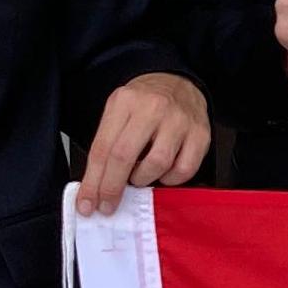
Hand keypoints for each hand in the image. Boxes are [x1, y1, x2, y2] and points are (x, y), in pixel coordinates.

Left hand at [77, 71, 209, 214]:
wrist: (179, 83)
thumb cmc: (145, 103)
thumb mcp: (118, 112)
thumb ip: (106, 145)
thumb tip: (94, 187)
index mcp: (125, 102)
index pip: (103, 148)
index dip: (93, 181)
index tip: (87, 203)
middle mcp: (152, 108)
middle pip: (124, 157)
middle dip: (112, 188)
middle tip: (107, 205)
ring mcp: (179, 121)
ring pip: (156, 165)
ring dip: (142, 180)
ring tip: (139, 176)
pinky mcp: (200, 134)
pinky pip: (184, 170)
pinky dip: (170, 179)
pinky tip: (163, 172)